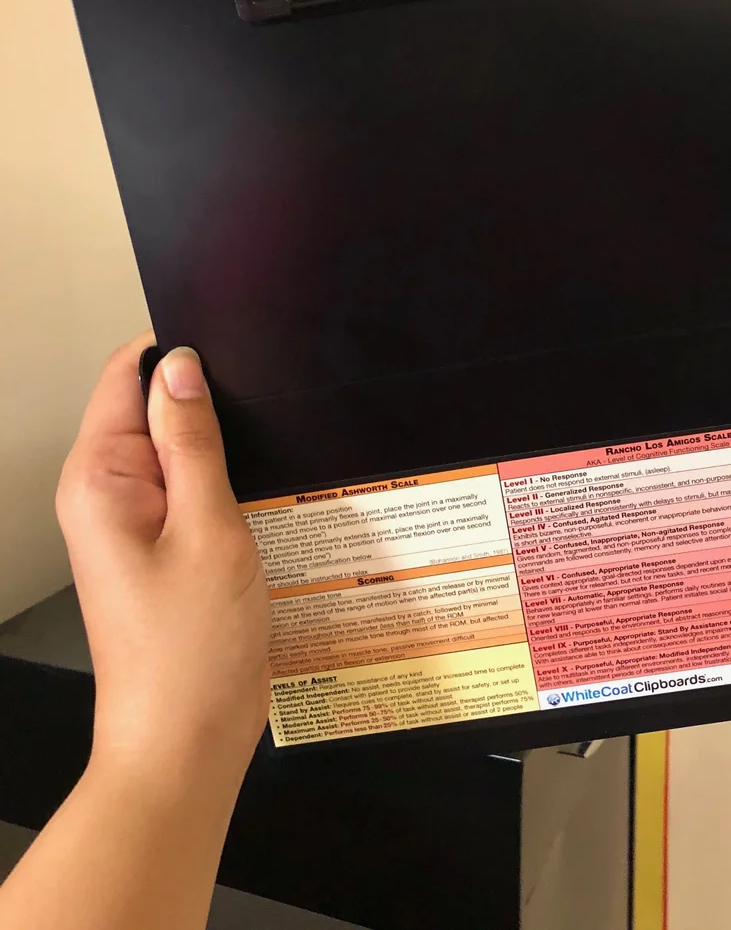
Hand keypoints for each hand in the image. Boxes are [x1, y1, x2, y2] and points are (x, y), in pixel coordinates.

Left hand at [56, 335, 270, 792]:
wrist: (187, 741)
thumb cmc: (192, 647)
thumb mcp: (207, 528)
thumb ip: (193, 440)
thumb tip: (180, 362)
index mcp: (99, 478)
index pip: (125, 375)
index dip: (177, 353)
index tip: (236, 346)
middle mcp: (106, 493)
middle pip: (151, 407)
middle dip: (208, 399)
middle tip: (269, 406)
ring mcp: (134, 522)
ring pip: (180, 449)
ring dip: (223, 445)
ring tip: (274, 449)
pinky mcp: (164, 547)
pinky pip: (192, 489)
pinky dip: (227, 482)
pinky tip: (267, 490)